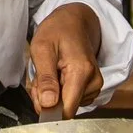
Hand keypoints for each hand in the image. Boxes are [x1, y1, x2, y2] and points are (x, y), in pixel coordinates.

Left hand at [29, 2, 103, 118]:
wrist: (73, 22)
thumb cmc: (56, 31)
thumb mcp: (41, 49)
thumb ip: (45, 79)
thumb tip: (48, 104)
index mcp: (82, 72)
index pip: (66, 109)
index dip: (48, 108)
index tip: (38, 92)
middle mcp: (93, 82)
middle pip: (63, 108)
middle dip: (46, 97)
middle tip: (40, 75)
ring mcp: (94, 86)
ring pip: (65, 105)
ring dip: (50, 93)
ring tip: (49, 72)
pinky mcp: (92, 88)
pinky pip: (70, 100)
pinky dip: (58, 91)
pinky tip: (57, 75)